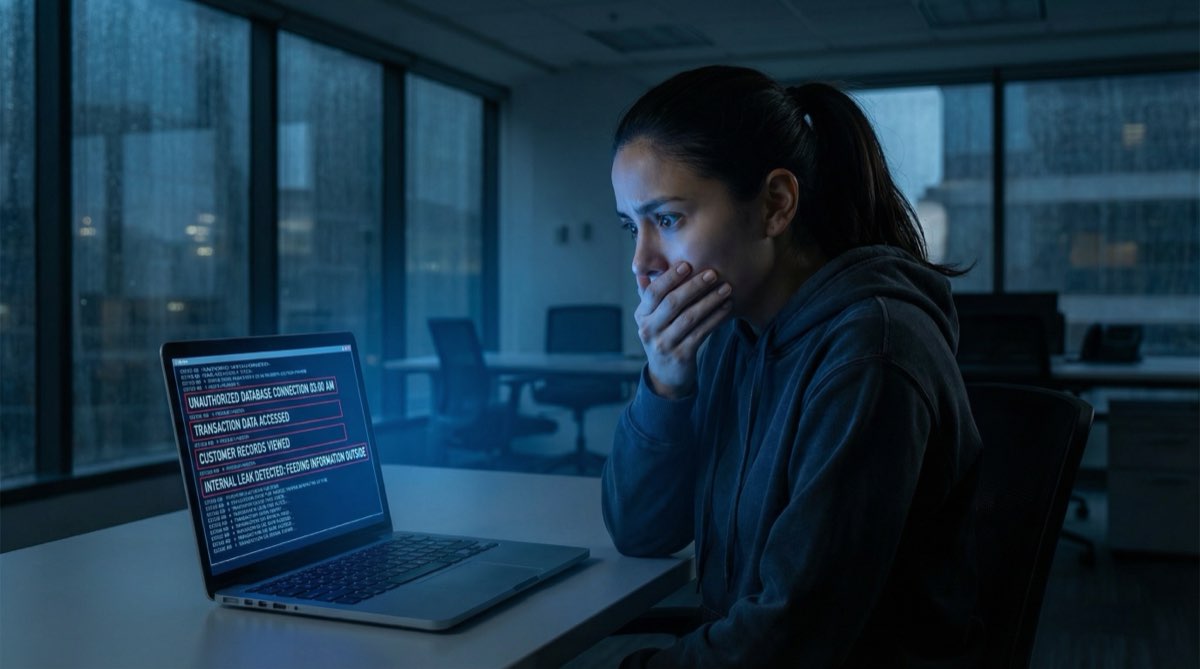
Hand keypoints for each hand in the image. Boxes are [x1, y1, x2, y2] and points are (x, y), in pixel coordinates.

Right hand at [635, 262, 731, 398]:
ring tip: (726, 288)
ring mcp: (664, 344)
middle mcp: (649, 330)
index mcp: (642, 316)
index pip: (653, 293)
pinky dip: (715, 318)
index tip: (687, 264)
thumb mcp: (652, 319)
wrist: (666, 376)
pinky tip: (726, 307)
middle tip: (712, 273)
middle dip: (694, 286)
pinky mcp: (681, 356)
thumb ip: (650, 297)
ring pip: (689, 317)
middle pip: (672, 303)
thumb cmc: (663, 338)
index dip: (670, 277)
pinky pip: (701, 332)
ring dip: (709, 301)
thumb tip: (644, 273)